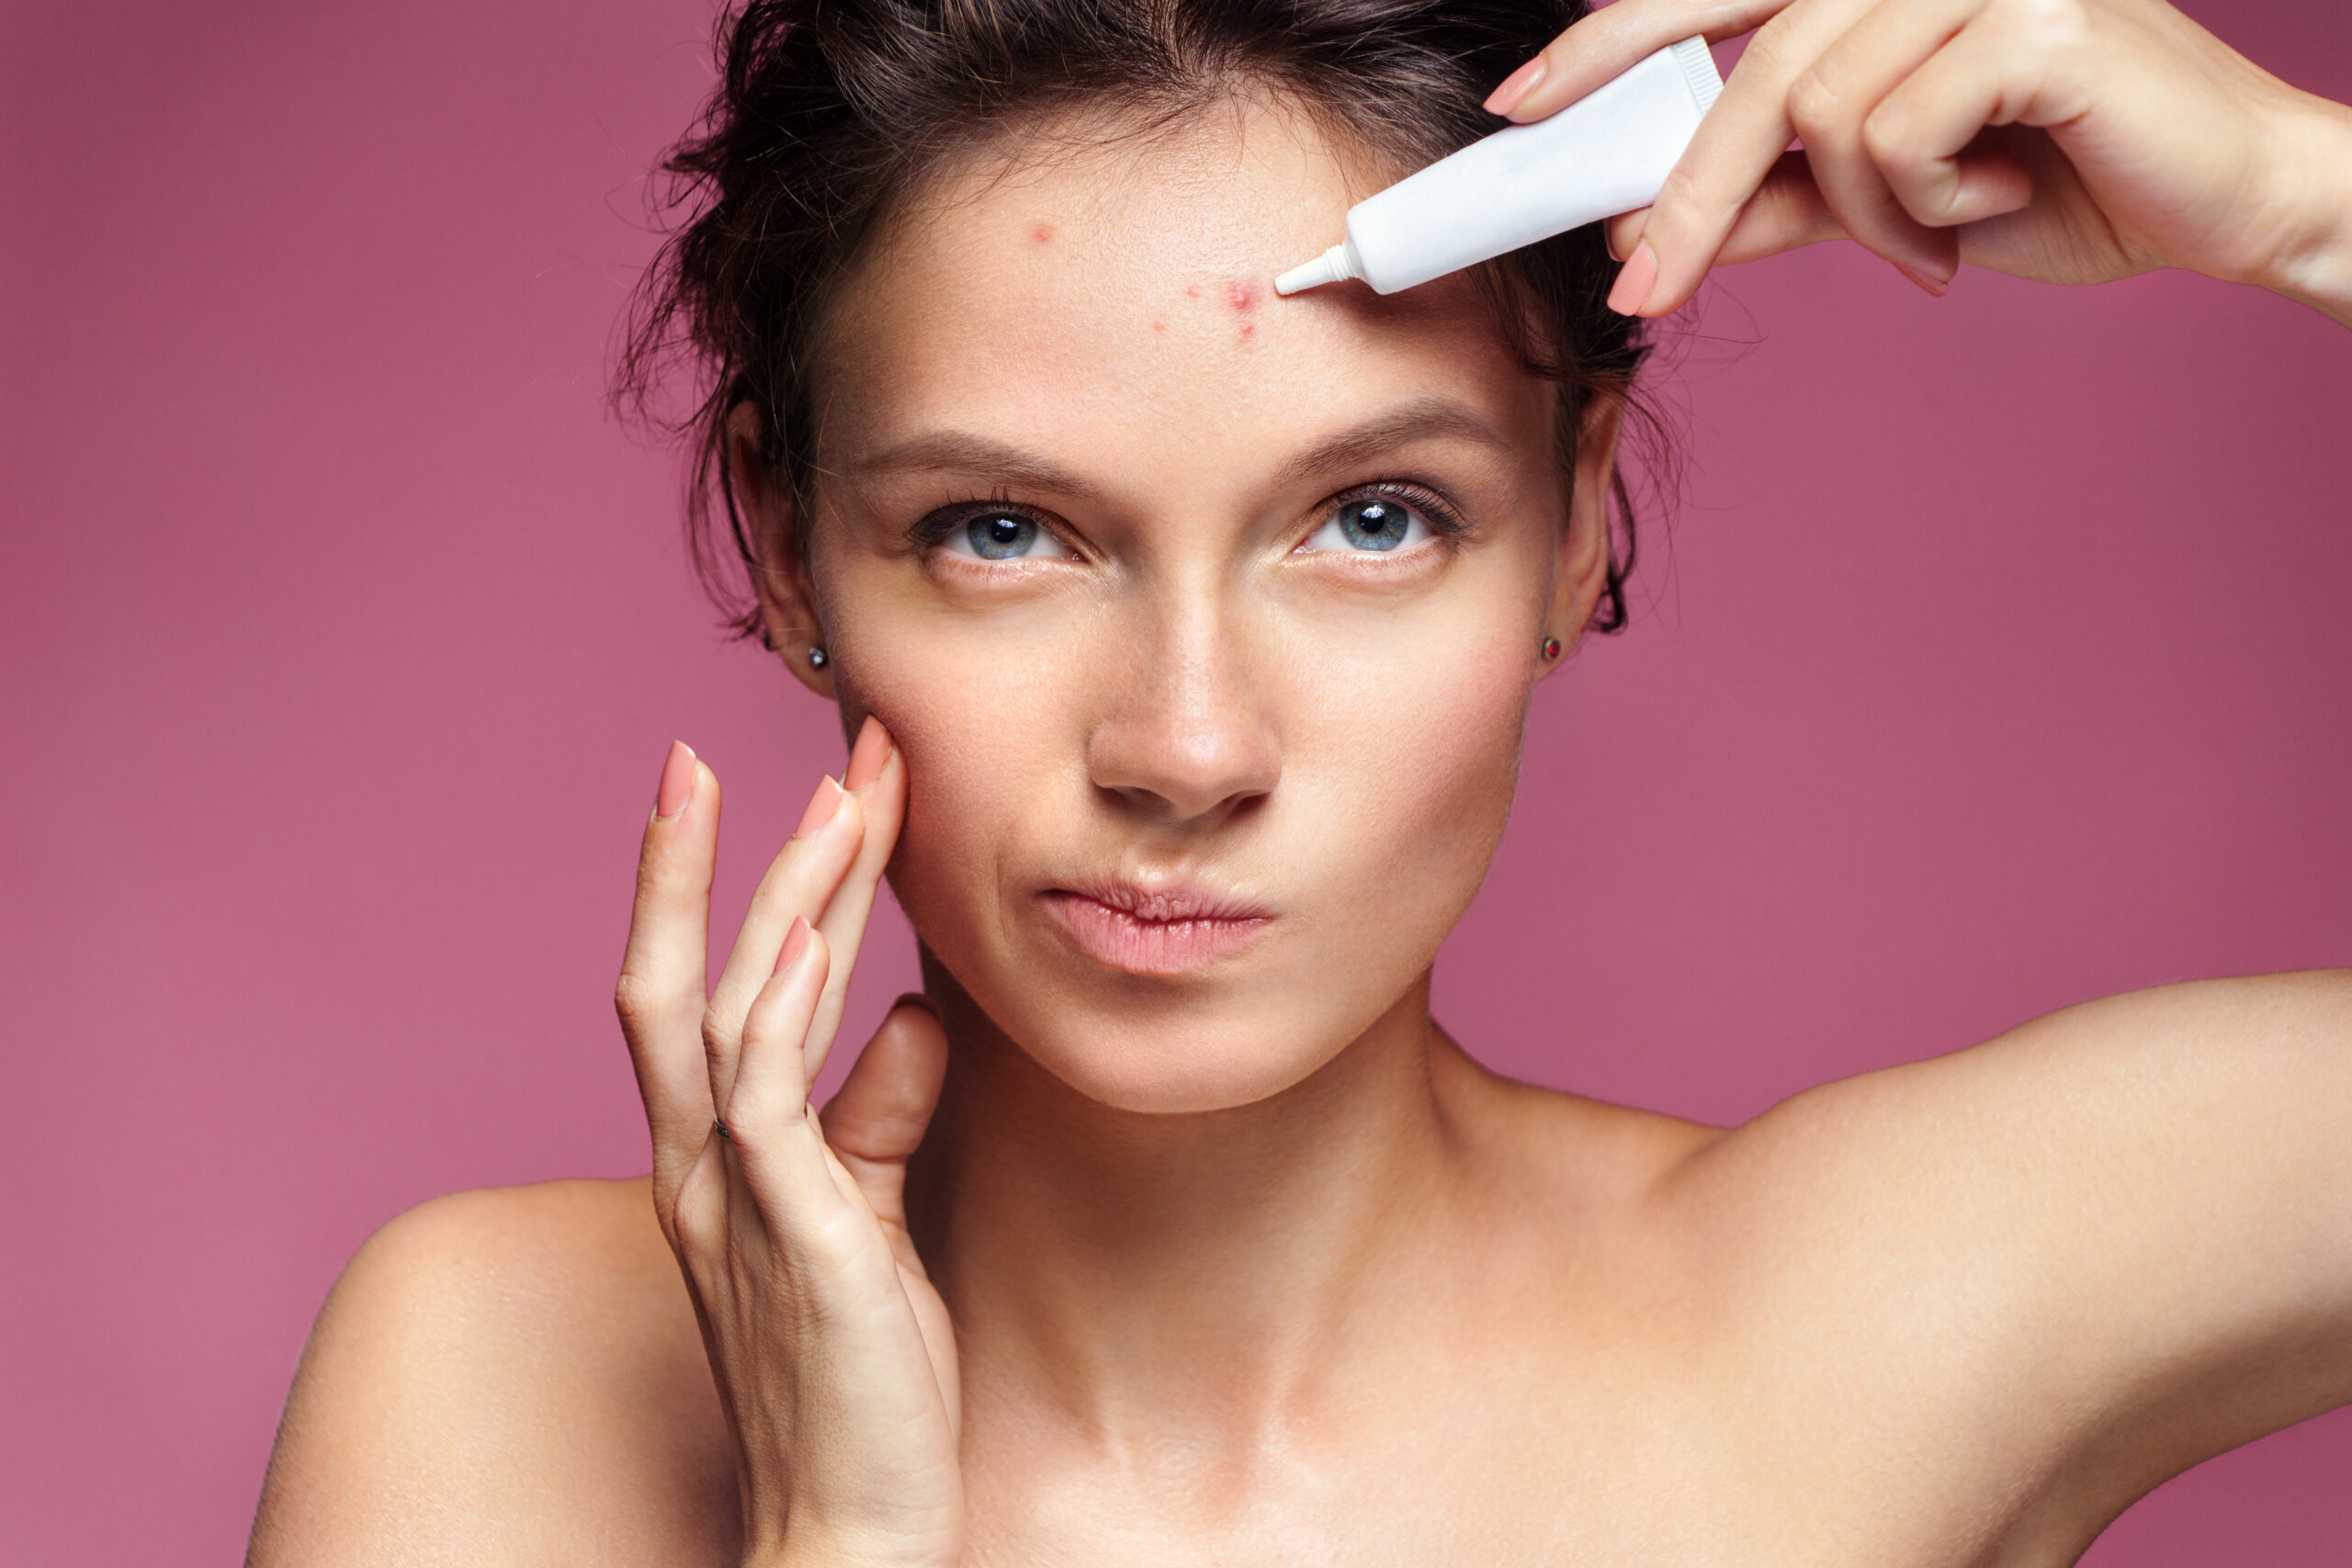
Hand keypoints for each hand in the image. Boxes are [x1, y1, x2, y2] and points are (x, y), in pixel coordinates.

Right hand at [614, 721, 962, 1567]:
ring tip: (841, 793)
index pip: (698, 995)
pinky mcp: (792, 1228)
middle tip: (779, 746)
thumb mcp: (876, 1219)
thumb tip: (908, 1012)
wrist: (855, 1521)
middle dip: (715, 854)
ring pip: (727, 1005)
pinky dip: (786, 999)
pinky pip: (769, 1089)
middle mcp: (700, 1166)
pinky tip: (826, 925)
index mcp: (713, 1163)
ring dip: (786, 890)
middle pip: (678, 976)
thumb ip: (880, 1116)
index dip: (722, 890)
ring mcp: (732, 1195)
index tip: (776, 792)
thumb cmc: (866, 1380)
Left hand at [1490, 0, 2351, 322]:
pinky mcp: (2033, 13)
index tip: (1521, 108)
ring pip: (1820, 116)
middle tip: (1639, 294)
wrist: (2221, 205)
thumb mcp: (1887, 200)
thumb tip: (1644, 228)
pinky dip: (1926, 207)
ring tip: (1941, 237)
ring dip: (1867, 215)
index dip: (1611, 42)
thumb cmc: (2059, 182)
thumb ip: (1776, 199)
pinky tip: (1996, 206)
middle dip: (1688, 198)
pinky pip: (1896, 135)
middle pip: (1751, 70)